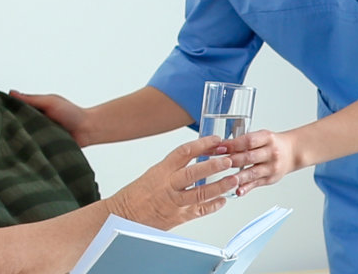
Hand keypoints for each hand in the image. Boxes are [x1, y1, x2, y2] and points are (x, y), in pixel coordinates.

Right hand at [10, 90, 90, 146]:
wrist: (88, 130)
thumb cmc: (72, 113)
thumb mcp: (50, 102)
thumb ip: (31, 99)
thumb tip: (11, 93)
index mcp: (34, 110)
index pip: (14, 111)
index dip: (5, 113)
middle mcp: (34, 123)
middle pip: (16, 126)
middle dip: (9, 129)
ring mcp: (38, 136)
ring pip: (23, 139)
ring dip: (19, 140)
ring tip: (7, 144)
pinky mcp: (43, 148)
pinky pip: (33, 150)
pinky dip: (29, 151)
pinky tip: (21, 153)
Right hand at [106, 136, 236, 229]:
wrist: (123, 216)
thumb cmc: (137, 194)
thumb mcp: (154, 173)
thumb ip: (174, 167)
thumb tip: (197, 157)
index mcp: (162, 170)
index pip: (184, 152)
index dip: (202, 144)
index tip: (216, 140)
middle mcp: (168, 185)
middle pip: (194, 173)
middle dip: (214, 165)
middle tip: (229, 160)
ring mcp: (174, 203)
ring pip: (201, 193)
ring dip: (220, 186)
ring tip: (234, 179)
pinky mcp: (178, 218)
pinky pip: (199, 211)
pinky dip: (213, 205)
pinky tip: (223, 200)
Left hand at [216, 130, 300, 196]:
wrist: (292, 152)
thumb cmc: (272, 143)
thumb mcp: (261, 136)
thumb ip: (243, 141)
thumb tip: (221, 146)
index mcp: (267, 138)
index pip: (248, 141)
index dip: (233, 145)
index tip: (219, 147)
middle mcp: (271, 153)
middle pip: (249, 157)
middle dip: (231, 160)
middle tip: (217, 163)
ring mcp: (271, 167)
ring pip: (252, 172)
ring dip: (237, 176)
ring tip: (225, 179)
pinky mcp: (270, 179)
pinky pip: (256, 184)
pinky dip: (246, 188)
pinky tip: (238, 191)